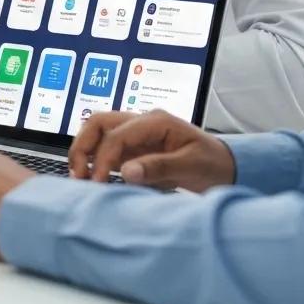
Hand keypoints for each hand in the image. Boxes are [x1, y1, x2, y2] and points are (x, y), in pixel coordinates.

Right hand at [69, 110, 235, 191]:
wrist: (226, 167)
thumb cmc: (212, 163)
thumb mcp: (191, 165)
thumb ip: (159, 167)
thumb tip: (125, 172)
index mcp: (155, 121)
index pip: (116, 135)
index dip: (102, 157)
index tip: (97, 182)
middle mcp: (141, 122)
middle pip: (98, 122)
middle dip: (82, 145)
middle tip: (77, 174)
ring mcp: (135, 135)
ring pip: (98, 132)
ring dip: (84, 151)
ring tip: (80, 177)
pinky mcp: (134, 149)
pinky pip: (107, 148)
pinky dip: (95, 160)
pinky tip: (93, 179)